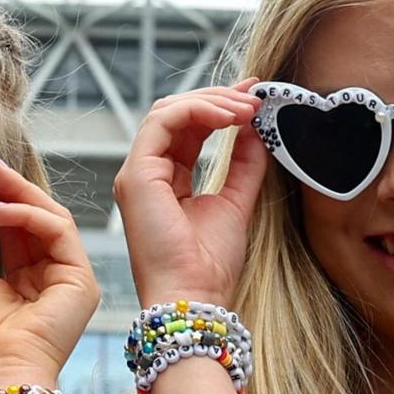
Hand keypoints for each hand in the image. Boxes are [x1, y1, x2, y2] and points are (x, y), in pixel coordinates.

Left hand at [0, 158, 101, 393]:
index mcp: (30, 280)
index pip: (18, 228)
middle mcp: (55, 277)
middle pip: (37, 218)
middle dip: (9, 186)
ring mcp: (72, 278)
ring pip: (52, 218)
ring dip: (18, 193)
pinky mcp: (83, 281)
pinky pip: (60, 232)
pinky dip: (28, 215)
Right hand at [112, 87, 269, 309]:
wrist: (195, 297)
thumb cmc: (209, 265)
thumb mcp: (236, 202)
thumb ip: (245, 165)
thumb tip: (256, 129)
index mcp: (166, 179)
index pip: (188, 127)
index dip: (220, 106)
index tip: (255, 98)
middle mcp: (147, 172)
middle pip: (176, 112)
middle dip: (218, 98)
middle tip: (255, 96)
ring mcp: (138, 172)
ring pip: (167, 110)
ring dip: (211, 101)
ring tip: (247, 107)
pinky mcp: (137, 175)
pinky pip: (163, 122)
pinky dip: (198, 111)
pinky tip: (229, 117)